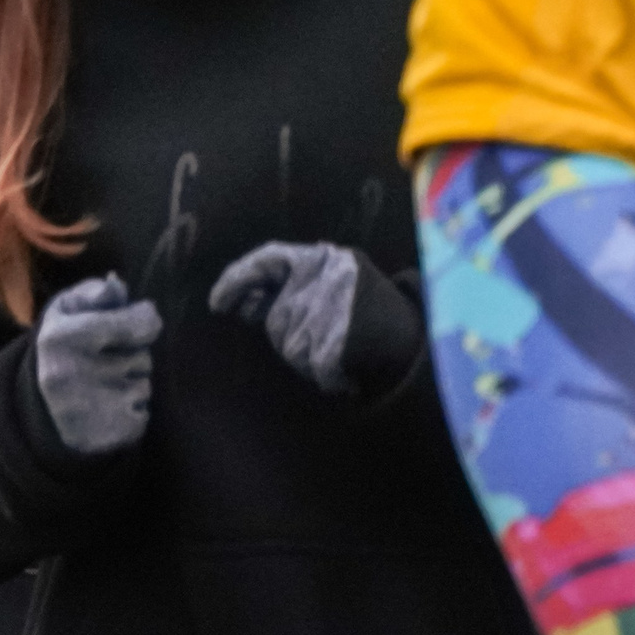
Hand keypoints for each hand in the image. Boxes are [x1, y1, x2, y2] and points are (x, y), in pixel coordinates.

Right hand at [33, 274, 162, 456]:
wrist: (41, 410)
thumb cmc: (64, 347)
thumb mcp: (67, 311)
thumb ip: (95, 294)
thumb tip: (117, 285)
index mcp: (64, 337)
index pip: (140, 324)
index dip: (146, 319)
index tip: (139, 319)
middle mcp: (74, 373)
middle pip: (143, 357)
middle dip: (133, 354)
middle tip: (106, 359)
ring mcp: (91, 408)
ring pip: (144, 386)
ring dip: (132, 382)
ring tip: (103, 384)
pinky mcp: (106, 434)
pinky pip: (143, 414)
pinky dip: (132, 410)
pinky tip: (107, 408)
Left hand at [209, 241, 423, 397]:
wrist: (417, 340)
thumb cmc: (369, 311)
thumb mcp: (332, 283)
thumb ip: (289, 287)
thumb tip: (242, 304)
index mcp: (323, 257)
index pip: (267, 259)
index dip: (237, 279)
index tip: (217, 303)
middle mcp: (326, 277)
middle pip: (277, 319)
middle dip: (291, 334)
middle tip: (327, 335)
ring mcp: (333, 309)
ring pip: (291, 347)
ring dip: (310, 356)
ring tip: (342, 347)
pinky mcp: (339, 341)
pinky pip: (313, 367)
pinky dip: (328, 376)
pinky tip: (346, 369)